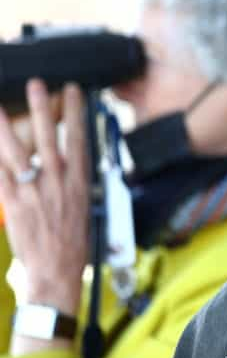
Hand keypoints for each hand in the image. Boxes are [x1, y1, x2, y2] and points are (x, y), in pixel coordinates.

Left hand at [0, 80, 88, 347]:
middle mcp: (56, 182)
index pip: (78, 138)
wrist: (56, 271)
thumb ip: (74, 183)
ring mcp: (33, 192)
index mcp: (79, 182)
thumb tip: (69, 166)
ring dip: (8, 127)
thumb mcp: (87, 208)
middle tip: (37, 85)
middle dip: (42, 109)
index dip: (75, 112)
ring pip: (17, 153)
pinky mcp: (13, 204)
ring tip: (0, 108)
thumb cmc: (74, 244)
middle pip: (47, 137)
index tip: (72, 92)